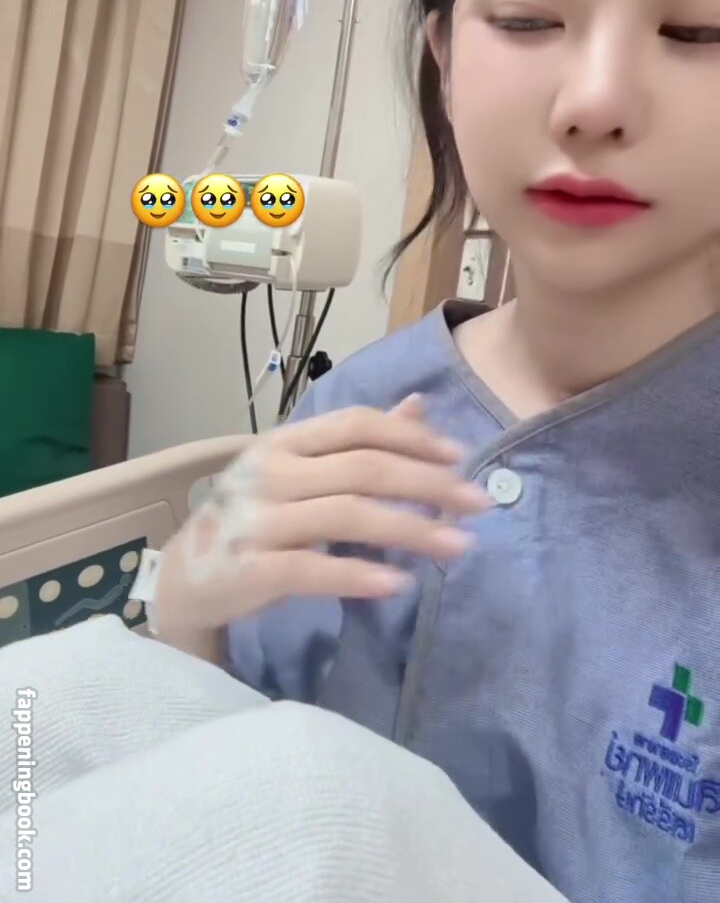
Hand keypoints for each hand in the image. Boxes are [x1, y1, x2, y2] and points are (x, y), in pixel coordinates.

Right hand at [155, 395, 491, 636]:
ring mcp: (257, 521)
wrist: (182, 580)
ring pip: (348, 516)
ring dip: (412, 530)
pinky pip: (315, 569)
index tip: (460, 456)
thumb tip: (419, 406)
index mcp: (282, 443)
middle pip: (363, 469)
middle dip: (429, 484)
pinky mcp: (250, 569)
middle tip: (479, 503)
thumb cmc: (251, 521)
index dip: (411, 436)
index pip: (355, 425)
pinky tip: (399, 583)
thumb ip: (354, 443)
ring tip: (460, 546)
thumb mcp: (297, 472)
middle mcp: (268, 473)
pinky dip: (360, 574)